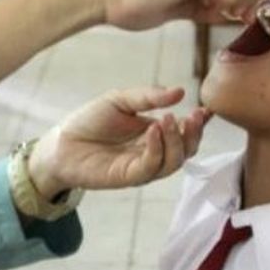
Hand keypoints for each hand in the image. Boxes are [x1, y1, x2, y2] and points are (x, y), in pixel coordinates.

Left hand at [27, 87, 209, 198]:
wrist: (62, 141)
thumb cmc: (90, 121)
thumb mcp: (120, 100)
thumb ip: (149, 97)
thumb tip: (179, 91)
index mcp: (155, 134)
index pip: (185, 132)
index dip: (199, 124)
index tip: (207, 110)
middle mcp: (153, 152)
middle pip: (187, 151)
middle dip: (194, 134)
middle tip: (193, 115)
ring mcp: (142, 167)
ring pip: (174, 161)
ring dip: (176, 140)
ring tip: (167, 119)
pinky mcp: (128, 177)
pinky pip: (151, 166)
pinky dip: (156, 148)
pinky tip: (153, 129)